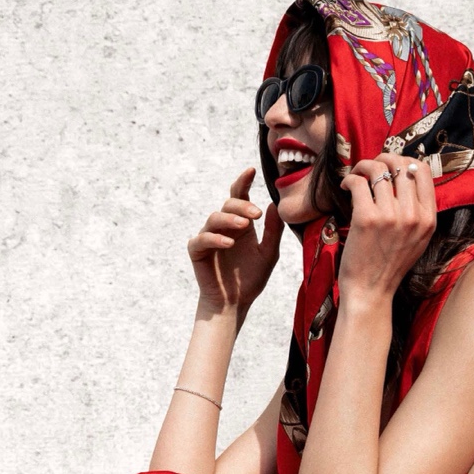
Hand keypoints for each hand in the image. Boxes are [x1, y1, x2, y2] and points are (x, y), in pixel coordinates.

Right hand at [188, 168, 283, 316]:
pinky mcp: (197, 251)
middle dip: (242, 206)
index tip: (251, 170)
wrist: (234, 304)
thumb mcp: (268, 254)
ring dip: (230, 219)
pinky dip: (215, 239)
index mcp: (240, 223)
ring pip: (214, 218)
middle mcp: (223, 227)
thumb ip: (272, 231)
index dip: (243, 182)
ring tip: (244, 226)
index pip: (240, 196)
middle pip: (228, 204)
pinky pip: (202, 239)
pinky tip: (229, 243)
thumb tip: (275, 205)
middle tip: (256, 215)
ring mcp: (208, 237)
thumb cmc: (250, 279)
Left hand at [338, 155, 436, 305]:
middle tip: (369, 168)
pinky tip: (345, 187)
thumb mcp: (417, 239)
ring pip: (378, 169)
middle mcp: (413, 215)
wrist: (371, 291)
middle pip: (400, 164)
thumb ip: (418, 211)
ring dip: (362, 167)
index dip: (404, 159)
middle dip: (382, 158)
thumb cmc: (389, 265)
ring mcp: (390, 216)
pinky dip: (349, 179)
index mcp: (429, 218)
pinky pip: (358, 183)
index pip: (422, 170)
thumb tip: (407, 175)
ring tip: (355, 176)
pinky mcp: (366, 219)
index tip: (390, 166)